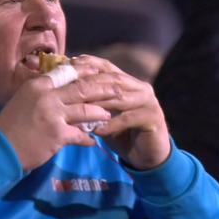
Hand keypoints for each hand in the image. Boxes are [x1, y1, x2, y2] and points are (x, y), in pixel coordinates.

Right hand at [0, 65, 117, 170]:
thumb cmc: (9, 126)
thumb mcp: (23, 100)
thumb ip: (42, 93)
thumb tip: (61, 88)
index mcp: (38, 85)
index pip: (68, 73)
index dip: (86, 72)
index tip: (100, 71)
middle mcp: (47, 96)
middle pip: (83, 89)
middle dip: (104, 89)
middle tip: (119, 89)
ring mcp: (53, 115)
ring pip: (86, 111)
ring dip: (101, 114)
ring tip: (110, 116)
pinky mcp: (57, 135)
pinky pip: (81, 135)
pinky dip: (88, 139)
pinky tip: (94, 141)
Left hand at [71, 55, 170, 169]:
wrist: (147, 155)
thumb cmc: (121, 133)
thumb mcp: (105, 114)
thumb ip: (93, 102)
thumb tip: (65, 92)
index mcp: (129, 82)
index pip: (107, 67)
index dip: (88, 64)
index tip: (69, 65)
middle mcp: (140, 87)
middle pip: (112, 79)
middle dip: (90, 83)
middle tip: (70, 89)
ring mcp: (148, 101)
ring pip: (119, 97)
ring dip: (98, 103)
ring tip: (79, 109)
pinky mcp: (152, 118)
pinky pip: (127, 119)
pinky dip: (110, 124)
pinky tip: (97, 130)